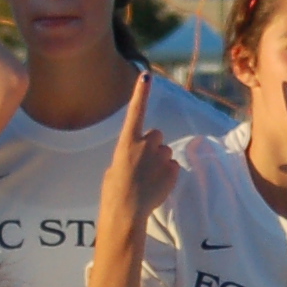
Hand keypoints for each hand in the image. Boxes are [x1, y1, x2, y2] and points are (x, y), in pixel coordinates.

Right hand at [99, 72, 175, 219]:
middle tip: (143, 164)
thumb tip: (136, 156)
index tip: (146, 76)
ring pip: (165, 152)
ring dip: (160, 160)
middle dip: (153, 145)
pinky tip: (156, 185)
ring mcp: (161, 157)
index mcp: (126, 141)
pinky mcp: (173, 170)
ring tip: (148, 178)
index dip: (141, 93)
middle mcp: (146, 144)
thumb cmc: (114, 190)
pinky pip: (172, 167)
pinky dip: (167, 174)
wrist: (126, 210)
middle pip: (157, 135)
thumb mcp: (114, 167)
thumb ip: (128, 154)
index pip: (136, 112)